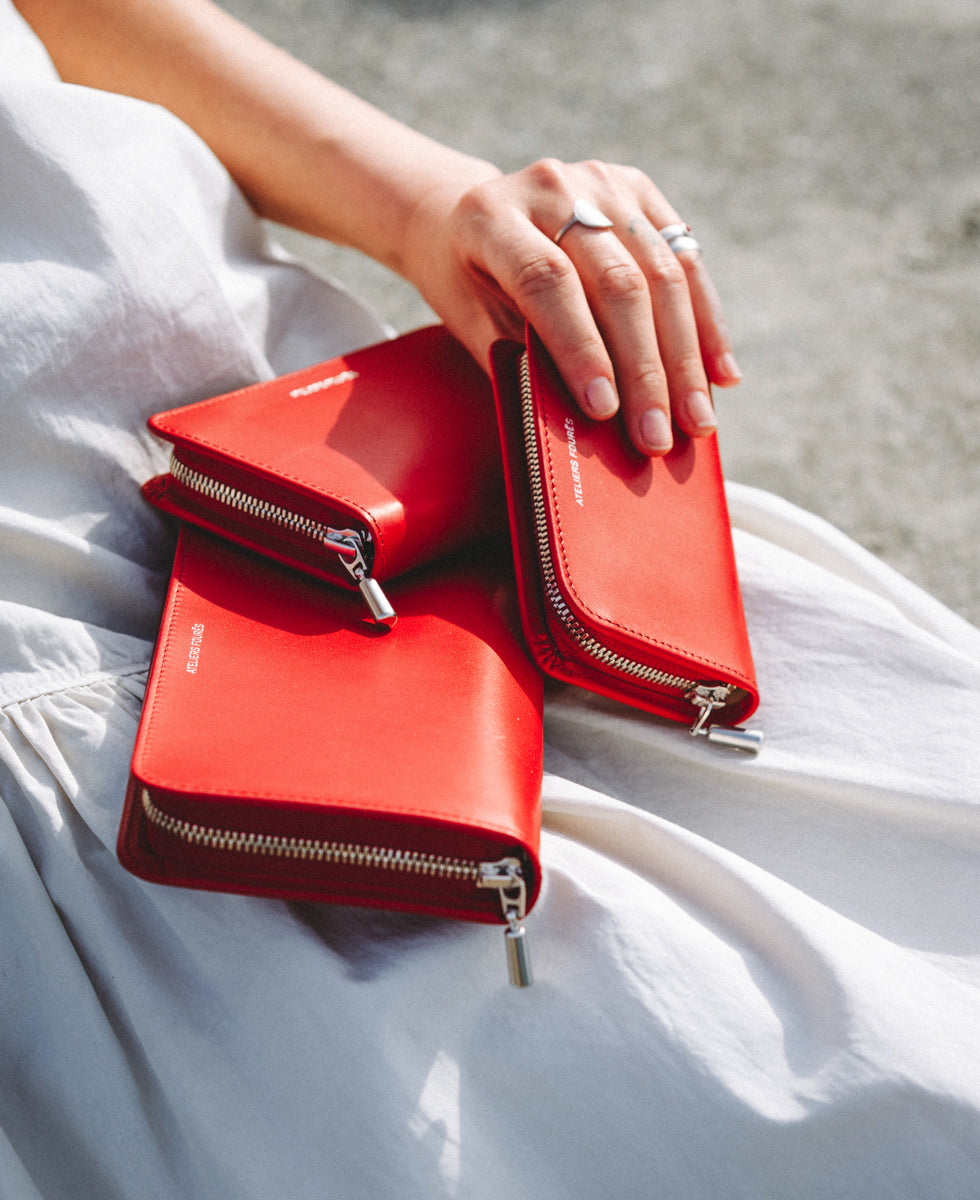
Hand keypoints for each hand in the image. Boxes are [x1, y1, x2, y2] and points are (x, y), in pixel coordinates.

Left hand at [403, 158, 740, 455]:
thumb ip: (523, 358)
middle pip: (616, 281)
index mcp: (491, 217)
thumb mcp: (473, 321)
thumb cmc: (467, 284)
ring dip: (685, 357)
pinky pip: (685, 260)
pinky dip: (706, 323)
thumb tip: (593, 419)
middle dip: (643, 370)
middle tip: (657, 435)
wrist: (463, 214)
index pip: (548, 282)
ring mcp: (599, 181)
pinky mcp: (638, 189)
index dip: (580, 348)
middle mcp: (549, 186)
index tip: (604, 410)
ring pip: (661, 272)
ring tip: (696, 419)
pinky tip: (721, 373)